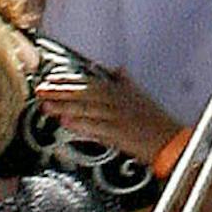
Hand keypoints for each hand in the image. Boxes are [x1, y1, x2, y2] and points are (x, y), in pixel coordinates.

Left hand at [33, 65, 182, 164]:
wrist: (171, 142)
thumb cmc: (155, 120)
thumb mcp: (141, 96)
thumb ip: (125, 82)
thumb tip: (117, 69)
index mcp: (120, 91)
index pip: (89, 82)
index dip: (67, 81)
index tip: (47, 80)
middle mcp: (118, 101)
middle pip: (85, 93)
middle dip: (61, 92)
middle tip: (39, 91)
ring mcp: (119, 117)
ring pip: (89, 110)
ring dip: (66, 107)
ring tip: (46, 107)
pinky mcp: (121, 135)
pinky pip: (98, 129)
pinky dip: (82, 125)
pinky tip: (66, 124)